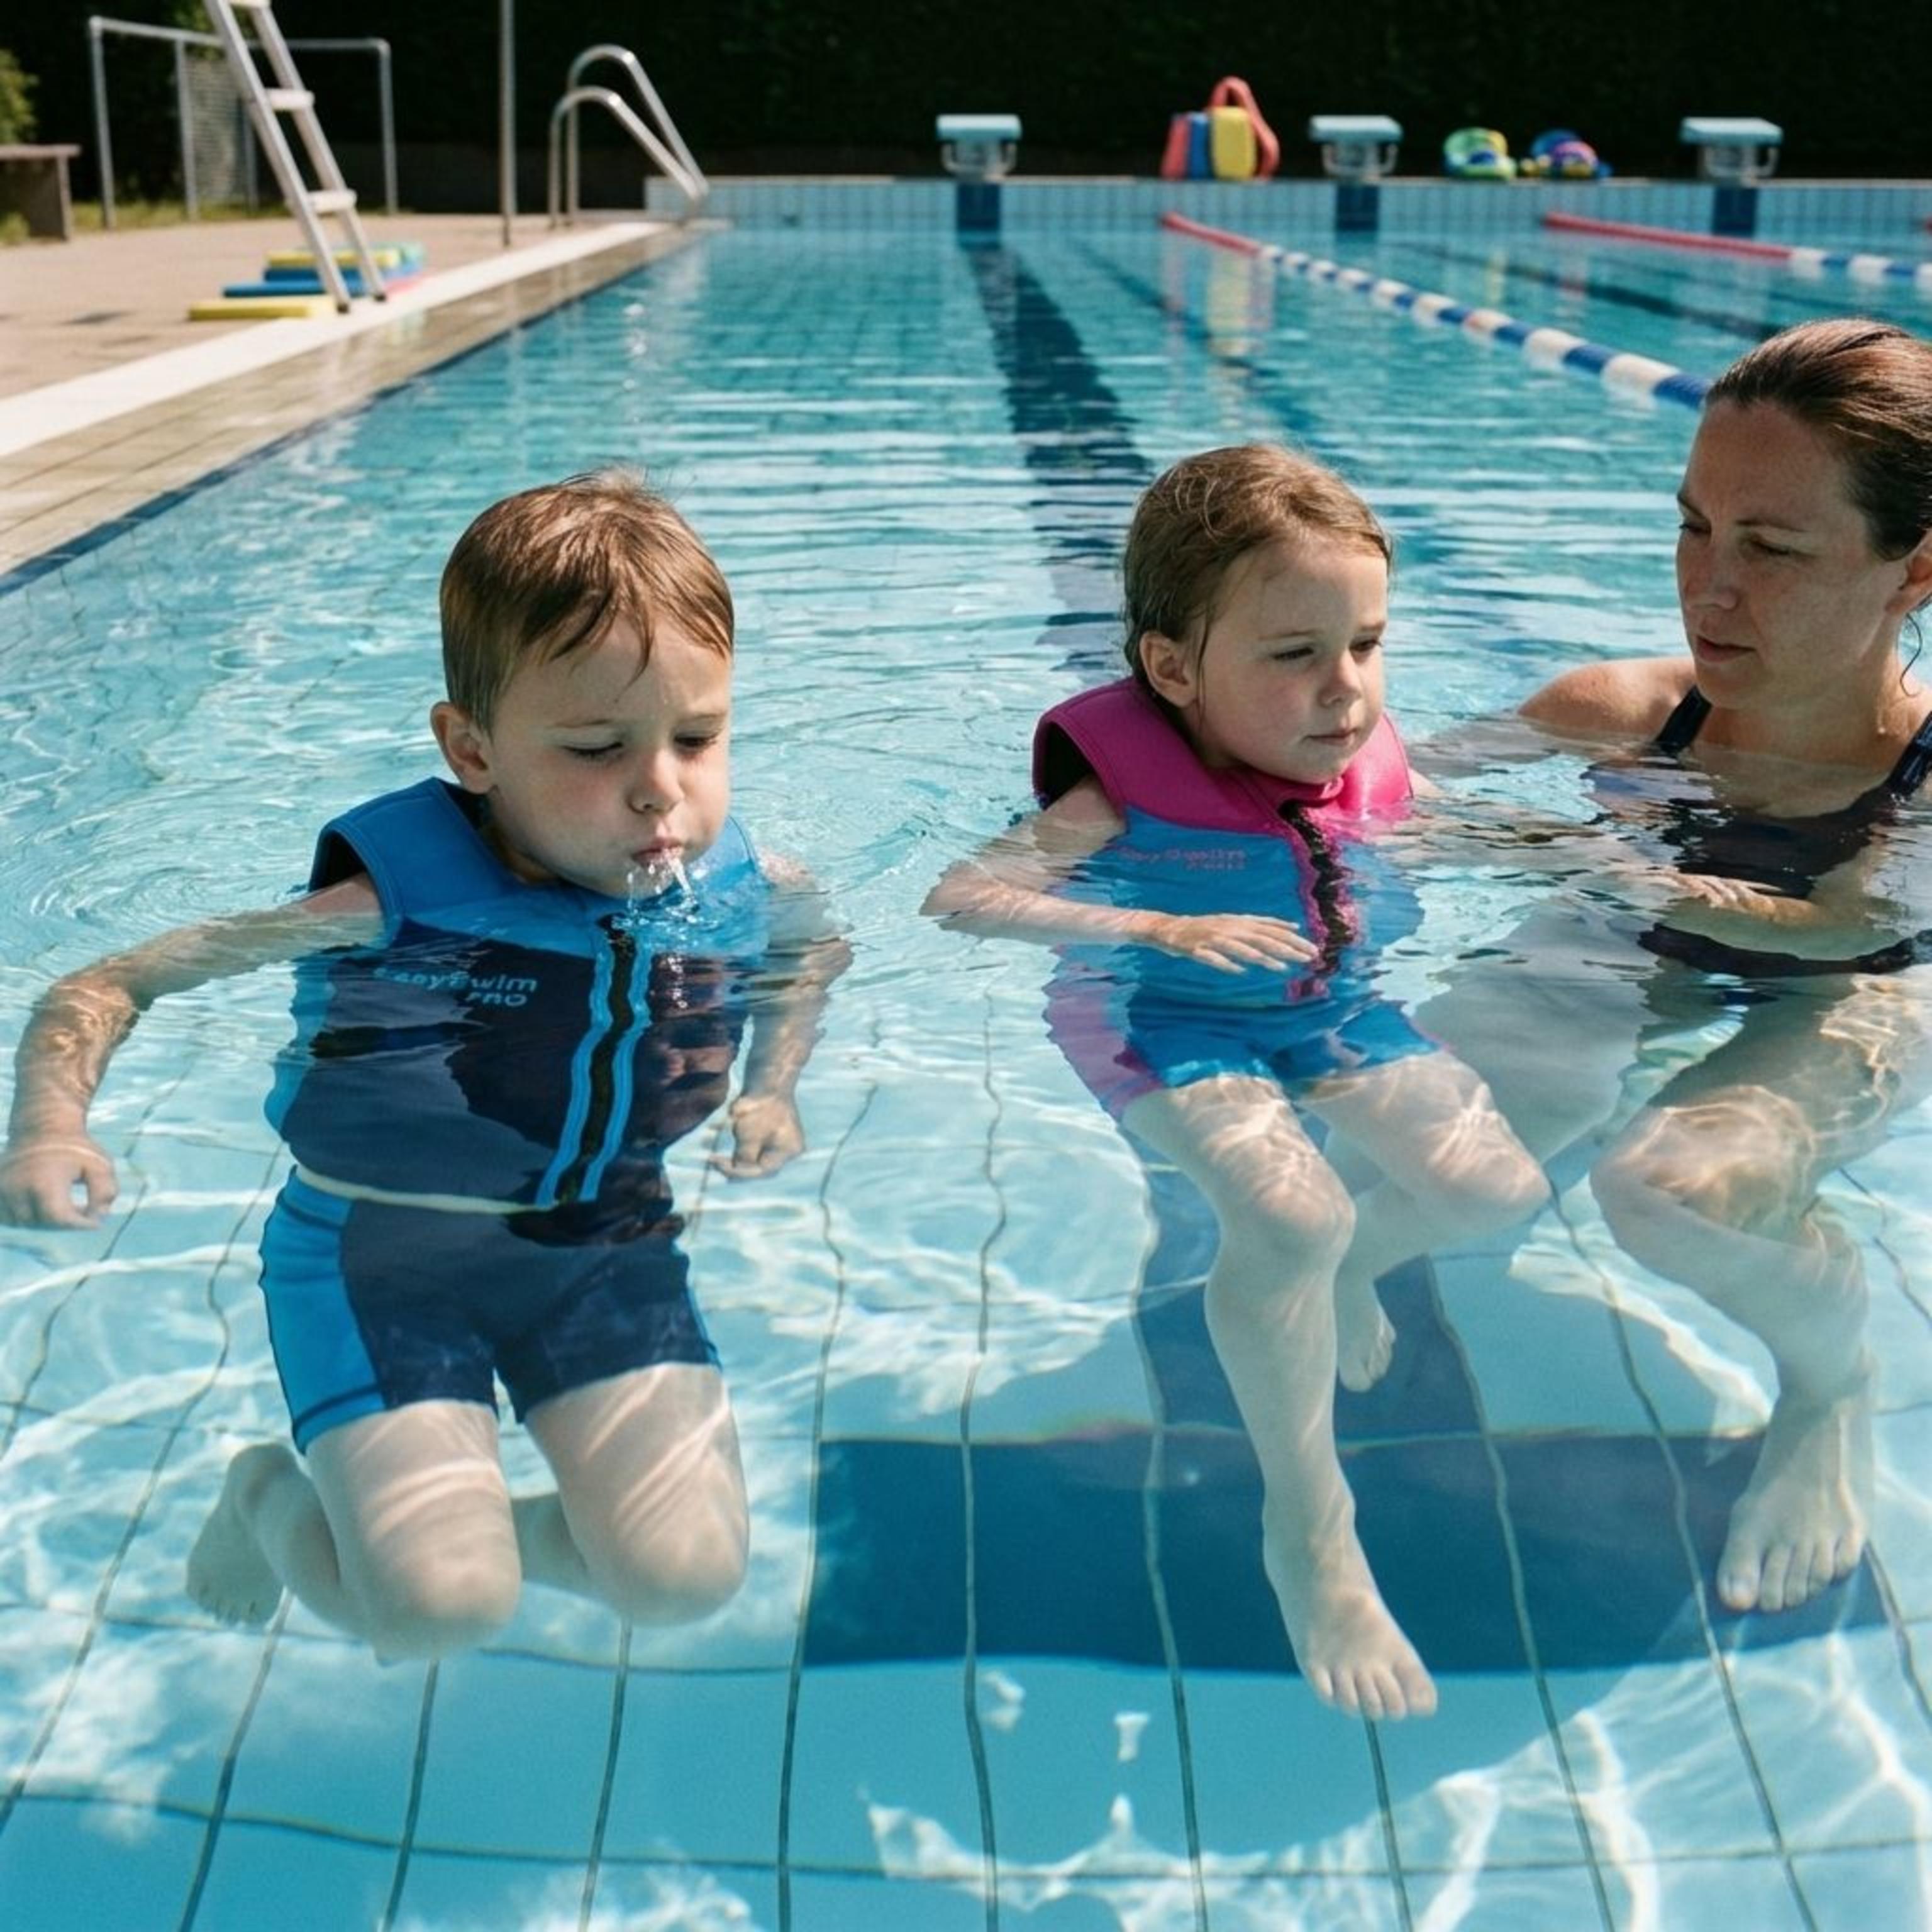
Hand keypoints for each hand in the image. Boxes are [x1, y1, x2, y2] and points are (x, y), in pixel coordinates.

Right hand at [0, 1134, 118, 1226]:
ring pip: (20, 1223)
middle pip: (40, 1223)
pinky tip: (41, 1207)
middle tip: (79, 1212)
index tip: (93, 1221)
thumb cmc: (75, 1148)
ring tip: (61, 1207)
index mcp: (44, 1180)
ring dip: (42, 1222)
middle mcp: (17, 1186)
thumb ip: (104, 1192)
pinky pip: (6, 1216)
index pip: (58, 1217)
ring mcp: (2, 1188)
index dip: (78, 1224)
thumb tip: (98, 1217)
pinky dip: (23, 1217)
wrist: (43, 1127)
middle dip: (63, 1223)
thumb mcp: (100, 1165)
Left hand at [714, 1094, 805, 1178]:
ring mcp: (780, 1141)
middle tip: (716, 1165)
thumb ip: (744, 1156)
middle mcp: (788, 1149)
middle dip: (739, 1168)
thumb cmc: (759, 1105)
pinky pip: (755, 1148)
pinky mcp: (770, 1134)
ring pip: (757, 1158)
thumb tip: (737, 1169)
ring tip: (717, 1160)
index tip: (718, 1166)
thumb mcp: (748, 1134)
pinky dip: (740, 1150)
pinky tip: (726, 1151)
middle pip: (762, 1166)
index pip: (764, 1169)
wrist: (767, 1078)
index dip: (740, 1172)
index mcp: (789, 1150)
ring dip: (737, 1159)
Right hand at [1144, 912, 1319, 973]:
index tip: (1313, 949)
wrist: (1169, 928)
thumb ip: (1262, 924)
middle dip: (1286, 948)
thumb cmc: (1206, 926)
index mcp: (1240, 921)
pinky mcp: (1197, 949)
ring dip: (1261, 958)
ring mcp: (1213, 938)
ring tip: (1280, 968)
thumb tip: (1293, 927)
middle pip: (1262, 938)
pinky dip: (1226, 963)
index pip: (1271, 929)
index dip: (1293, 939)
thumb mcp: (1235, 921)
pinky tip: (1239, 971)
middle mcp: (1230, 927)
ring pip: (1241, 948)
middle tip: (1307, 958)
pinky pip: (1213, 958)